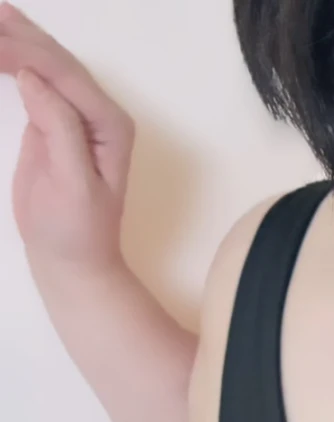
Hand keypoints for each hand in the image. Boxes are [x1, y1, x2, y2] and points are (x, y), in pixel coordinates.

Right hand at [0, 2, 133, 274]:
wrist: (71, 262)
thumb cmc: (77, 232)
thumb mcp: (73, 184)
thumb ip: (60, 129)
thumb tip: (33, 78)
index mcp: (109, 124)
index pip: (65, 73)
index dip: (26, 50)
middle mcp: (97, 113)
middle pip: (55, 60)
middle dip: (18, 35)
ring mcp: (75, 114)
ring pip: (43, 64)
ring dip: (14, 37)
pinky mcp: (52, 122)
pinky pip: (32, 79)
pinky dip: (11, 59)